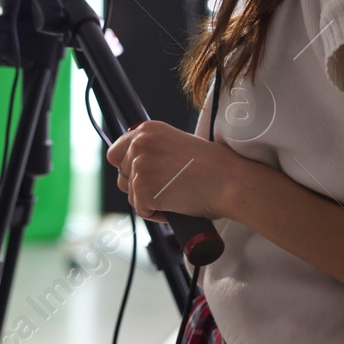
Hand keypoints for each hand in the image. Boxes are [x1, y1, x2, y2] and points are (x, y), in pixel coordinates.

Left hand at [105, 121, 246, 222]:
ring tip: (174, 195)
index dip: (128, 168)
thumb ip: (152, 149)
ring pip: (131, 194)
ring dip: (149, 200)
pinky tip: (175, 205)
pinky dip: (156, 213)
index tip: (144, 176)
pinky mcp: (143, 189)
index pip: (115, 153)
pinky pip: (141, 209)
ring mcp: (140, 166)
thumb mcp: (176, 143)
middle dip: (140, 186)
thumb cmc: (211, 166)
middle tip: (166, 187)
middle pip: (122, 175)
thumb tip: (134, 165)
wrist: (228, 180)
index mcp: (146, 130)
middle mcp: (139, 144)